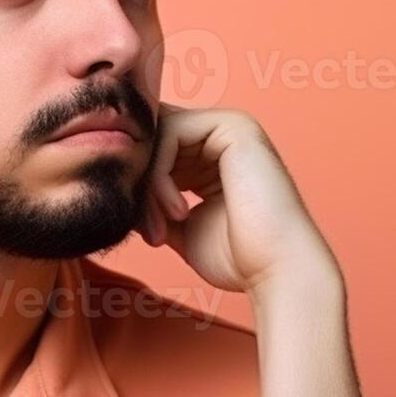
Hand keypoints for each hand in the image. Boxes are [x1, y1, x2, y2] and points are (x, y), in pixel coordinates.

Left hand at [135, 103, 343, 302]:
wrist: (277, 271)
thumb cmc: (236, 257)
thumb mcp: (178, 225)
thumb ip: (151, 200)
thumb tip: (118, 186)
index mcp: (210, 156)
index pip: (154, 149)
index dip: (139, 184)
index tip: (142, 228)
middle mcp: (219, 135)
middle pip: (151, 138)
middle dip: (139, 185)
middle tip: (148, 230)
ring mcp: (228, 125)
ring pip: (157, 135)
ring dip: (148, 185)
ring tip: (159, 227)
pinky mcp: (232, 125)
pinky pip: (171, 133)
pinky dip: (161, 175)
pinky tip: (178, 212)